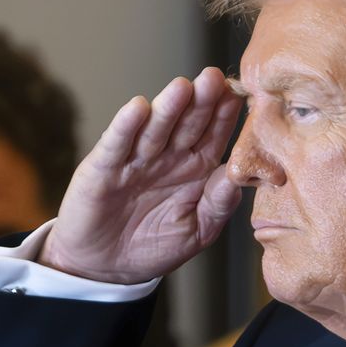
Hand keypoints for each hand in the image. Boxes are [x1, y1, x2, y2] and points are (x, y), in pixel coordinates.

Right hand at [39, 67, 242, 283]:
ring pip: (155, 128)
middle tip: (215, 79)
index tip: (242, 96)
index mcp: (196, 167)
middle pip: (187, 123)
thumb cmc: (156, 245)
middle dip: (201, 101)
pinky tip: (138, 108)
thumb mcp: (198, 229)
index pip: (214, 135)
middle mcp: (168, 156)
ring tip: (183, 87)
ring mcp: (136, 159)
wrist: (107, 267)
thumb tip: (240, 177)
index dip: (225, 116)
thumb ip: (219, 203)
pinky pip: (117, 144)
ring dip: (168, 107)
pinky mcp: (104, 168)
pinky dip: (126, 126)